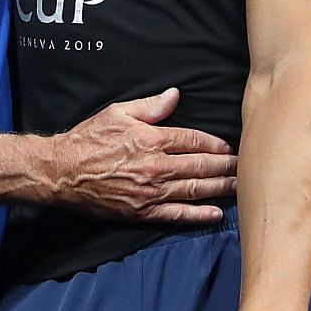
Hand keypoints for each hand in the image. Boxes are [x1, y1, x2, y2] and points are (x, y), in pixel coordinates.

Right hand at [52, 88, 236, 223]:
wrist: (63, 173)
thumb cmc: (88, 139)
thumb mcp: (118, 113)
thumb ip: (150, 106)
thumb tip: (175, 95)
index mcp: (152, 139)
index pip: (195, 141)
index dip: (216, 144)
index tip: (230, 147)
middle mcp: (157, 166)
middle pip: (201, 166)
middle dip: (227, 167)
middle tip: (247, 167)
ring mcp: (151, 192)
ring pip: (195, 189)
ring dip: (220, 188)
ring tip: (240, 187)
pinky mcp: (143, 212)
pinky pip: (177, 215)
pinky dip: (198, 215)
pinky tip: (215, 214)